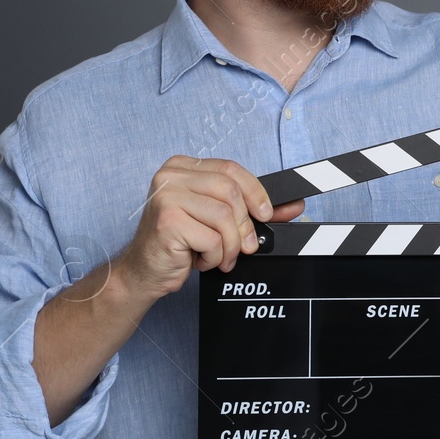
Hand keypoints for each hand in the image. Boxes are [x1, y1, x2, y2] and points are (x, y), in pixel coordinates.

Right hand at [116, 156, 305, 299]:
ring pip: (224, 216)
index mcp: (183, 166)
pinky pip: (211, 238)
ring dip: (230, 245)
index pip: (231, 170)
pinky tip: (201, 259)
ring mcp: (166, 196)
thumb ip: (252, 210)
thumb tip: (294, 205)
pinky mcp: (167, 221)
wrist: (144, 271)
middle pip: (230, 192)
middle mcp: (171, 176)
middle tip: (245, 246)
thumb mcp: (217, 221)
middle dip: (245, 224)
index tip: (267, 213)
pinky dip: (214, 256)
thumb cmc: (180, 243)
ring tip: (220, 256)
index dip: (256, 192)